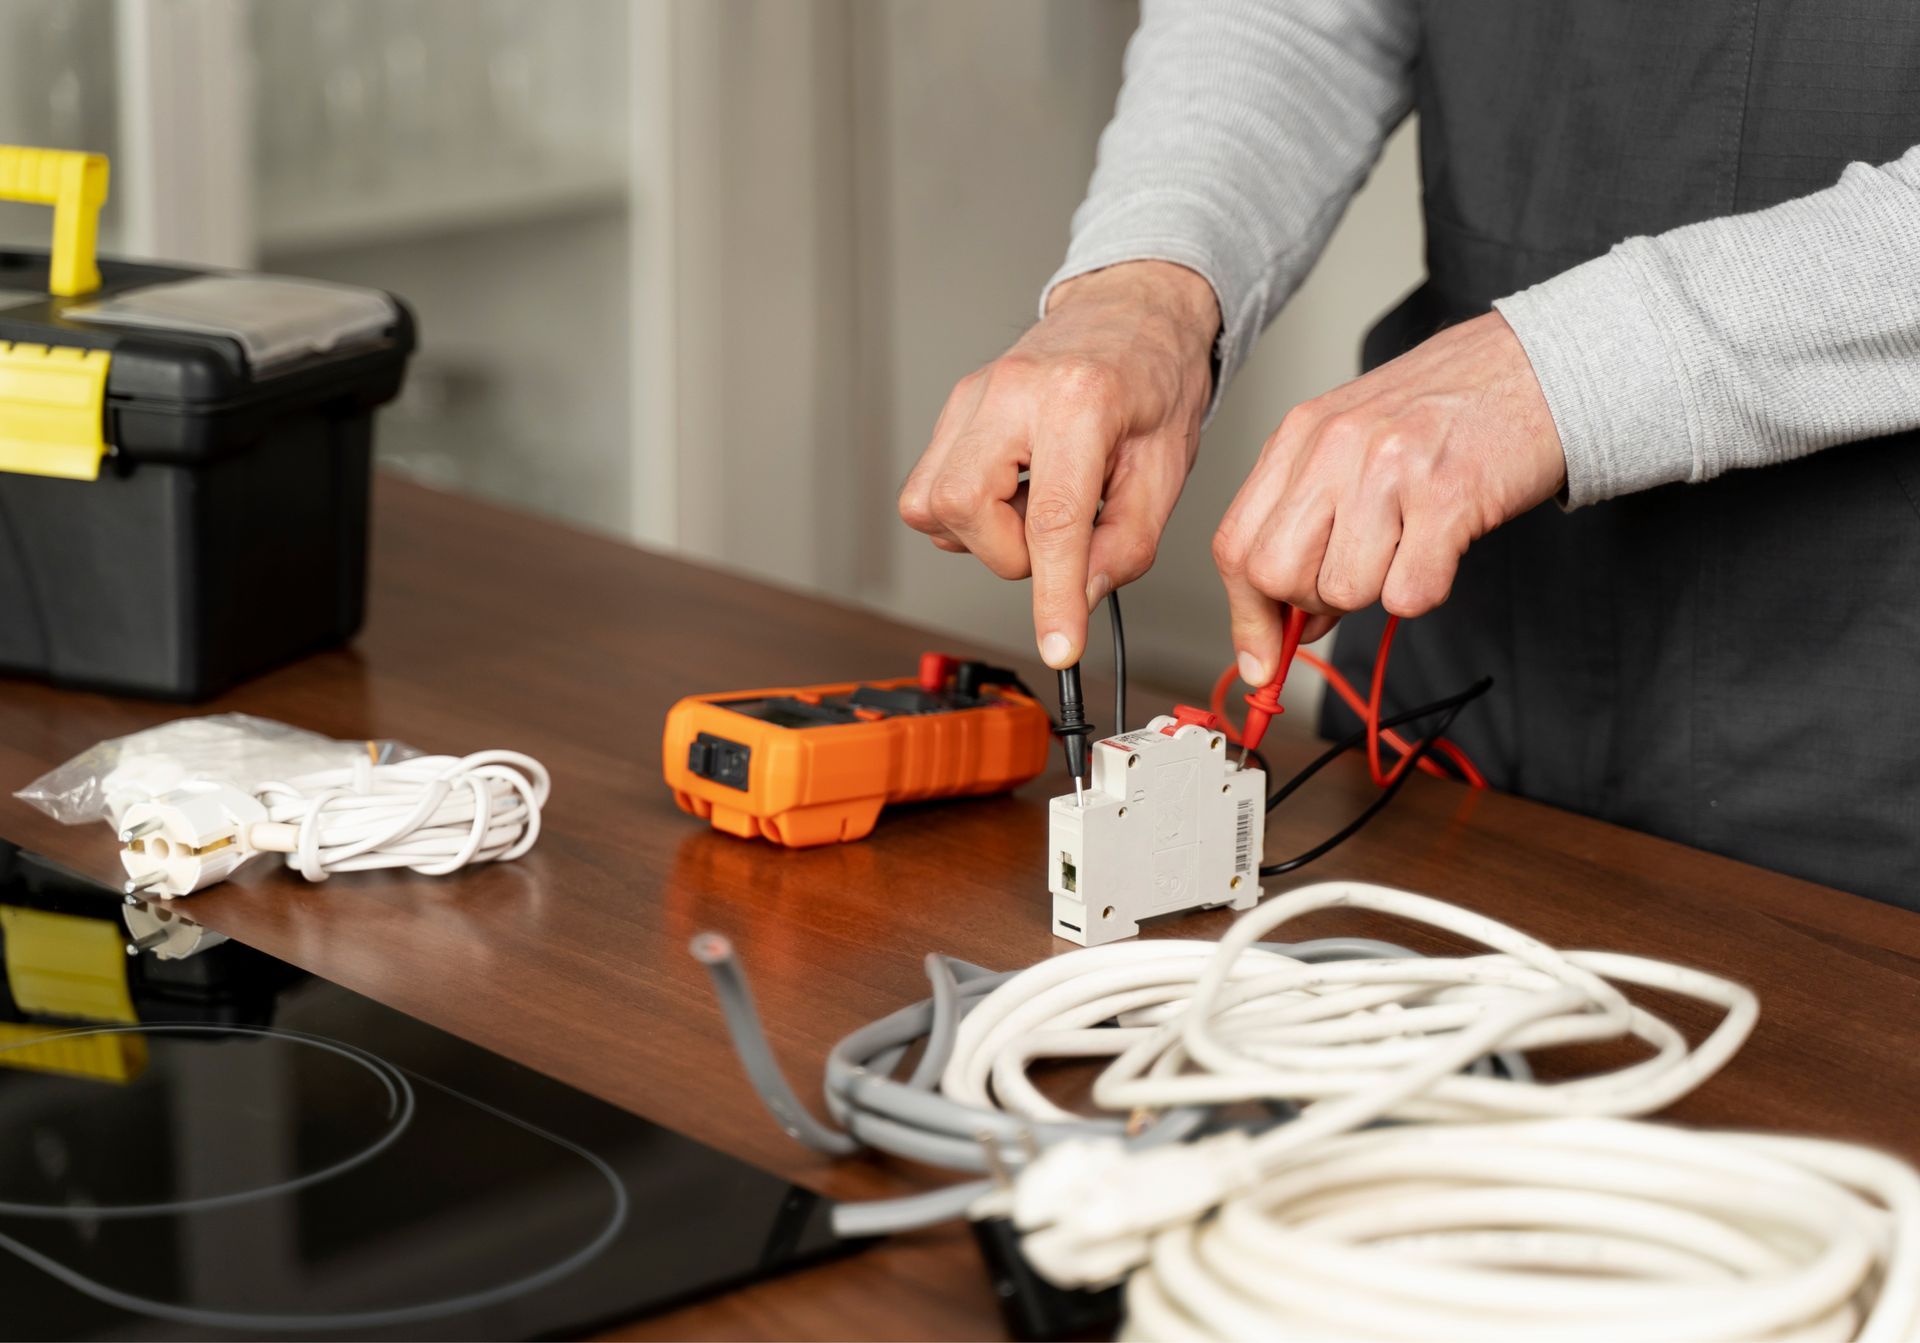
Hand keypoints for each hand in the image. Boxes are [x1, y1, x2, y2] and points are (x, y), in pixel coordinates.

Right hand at [898, 261, 1218, 667]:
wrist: (1131, 313)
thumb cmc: (1153, 381)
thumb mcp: (1165, 470)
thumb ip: (1125, 545)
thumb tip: (1079, 599)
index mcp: (1079, 402)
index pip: (1053, 521)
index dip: (1054, 597)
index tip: (1060, 647)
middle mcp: (1012, 392)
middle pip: (962, 508)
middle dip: (1007, 552)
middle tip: (1055, 538)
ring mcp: (972, 396)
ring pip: (929, 504)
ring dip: (982, 534)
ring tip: (1032, 509)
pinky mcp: (954, 408)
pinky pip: (928, 488)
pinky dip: (966, 513)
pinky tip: (1010, 494)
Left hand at [1211, 312, 1565, 683]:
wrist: (1539, 367)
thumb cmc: (1446, 411)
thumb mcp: (1352, 446)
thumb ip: (1308, 522)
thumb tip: (1286, 624)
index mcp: (1301, 436)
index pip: (1236, 545)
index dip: (1246, 614)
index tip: (1262, 658)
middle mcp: (1334, 447)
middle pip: (1275, 574)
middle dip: (1310, 603)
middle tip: (1358, 575)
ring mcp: (1389, 469)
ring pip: (1343, 590)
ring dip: (1377, 589)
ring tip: (1410, 541)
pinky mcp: (1448, 496)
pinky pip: (1409, 594)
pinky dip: (1425, 589)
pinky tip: (1442, 545)